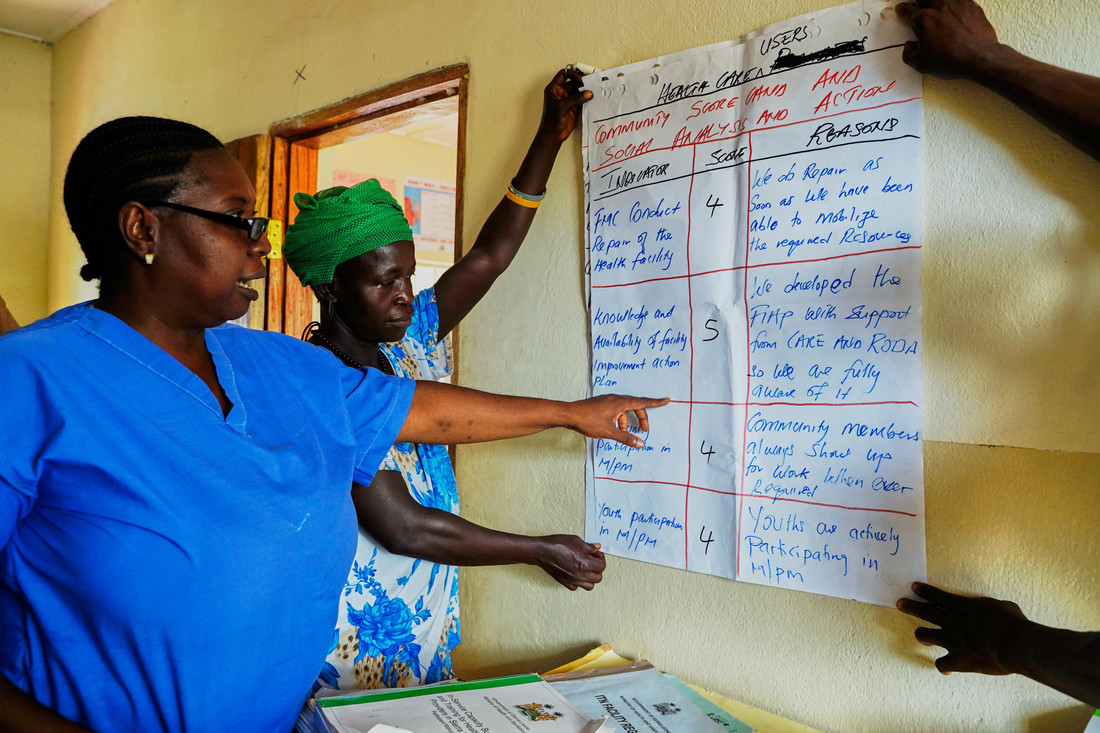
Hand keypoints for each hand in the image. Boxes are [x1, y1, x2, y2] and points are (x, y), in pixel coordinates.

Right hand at [534, 535, 605, 589]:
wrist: (541, 551)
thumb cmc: (556, 544)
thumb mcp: (576, 540)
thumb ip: (589, 546)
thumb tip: (597, 548)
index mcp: (584, 563)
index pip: (602, 566)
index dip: (601, 559)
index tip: (597, 554)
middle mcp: (580, 574)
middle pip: (598, 578)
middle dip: (598, 569)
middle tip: (593, 560)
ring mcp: (572, 580)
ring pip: (590, 586)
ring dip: (591, 578)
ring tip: (586, 569)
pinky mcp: (565, 582)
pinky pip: (576, 587)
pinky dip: (579, 582)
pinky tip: (576, 573)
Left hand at [537, 67, 592, 142]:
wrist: (553, 134)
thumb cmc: (551, 120)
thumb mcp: (562, 106)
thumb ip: (576, 99)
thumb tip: (588, 93)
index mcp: (554, 88)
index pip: (563, 74)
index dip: (572, 75)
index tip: (581, 80)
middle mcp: (560, 92)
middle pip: (573, 82)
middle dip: (582, 84)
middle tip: (591, 85)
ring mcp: (567, 99)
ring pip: (578, 91)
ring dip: (585, 91)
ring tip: (592, 92)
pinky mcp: (573, 106)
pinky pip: (582, 99)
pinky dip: (587, 99)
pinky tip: (592, 99)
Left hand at [567, 395, 668, 447]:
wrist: (568, 414)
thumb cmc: (587, 420)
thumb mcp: (608, 432)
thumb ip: (625, 437)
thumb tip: (640, 443)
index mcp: (620, 402)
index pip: (642, 402)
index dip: (655, 403)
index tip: (666, 400)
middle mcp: (615, 399)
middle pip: (634, 405)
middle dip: (641, 417)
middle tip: (645, 430)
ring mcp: (608, 400)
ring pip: (624, 409)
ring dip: (627, 420)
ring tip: (624, 433)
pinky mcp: (602, 404)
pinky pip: (616, 410)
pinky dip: (619, 419)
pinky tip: (614, 429)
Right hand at [896, 0, 1002, 79]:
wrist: (980, 58)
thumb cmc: (951, 61)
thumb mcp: (922, 65)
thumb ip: (909, 54)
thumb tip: (909, 45)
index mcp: (923, 20)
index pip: (907, 10)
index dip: (902, 10)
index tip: (902, 10)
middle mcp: (938, 7)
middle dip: (917, 2)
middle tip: (918, 7)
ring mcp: (956, 3)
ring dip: (934, 2)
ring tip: (934, 8)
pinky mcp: (970, 4)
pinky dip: (952, 4)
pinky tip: (952, 10)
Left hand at [897, 581, 1028, 674]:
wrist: (1012, 642)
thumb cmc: (1012, 623)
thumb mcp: (1003, 607)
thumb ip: (993, 608)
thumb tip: (998, 611)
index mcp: (963, 607)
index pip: (937, 596)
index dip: (924, 591)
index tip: (913, 587)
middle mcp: (952, 621)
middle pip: (924, 612)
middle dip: (910, 607)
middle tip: (900, 603)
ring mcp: (951, 640)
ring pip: (924, 635)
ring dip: (921, 636)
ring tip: (922, 637)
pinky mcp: (956, 660)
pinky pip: (941, 664)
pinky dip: (943, 667)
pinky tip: (946, 670)